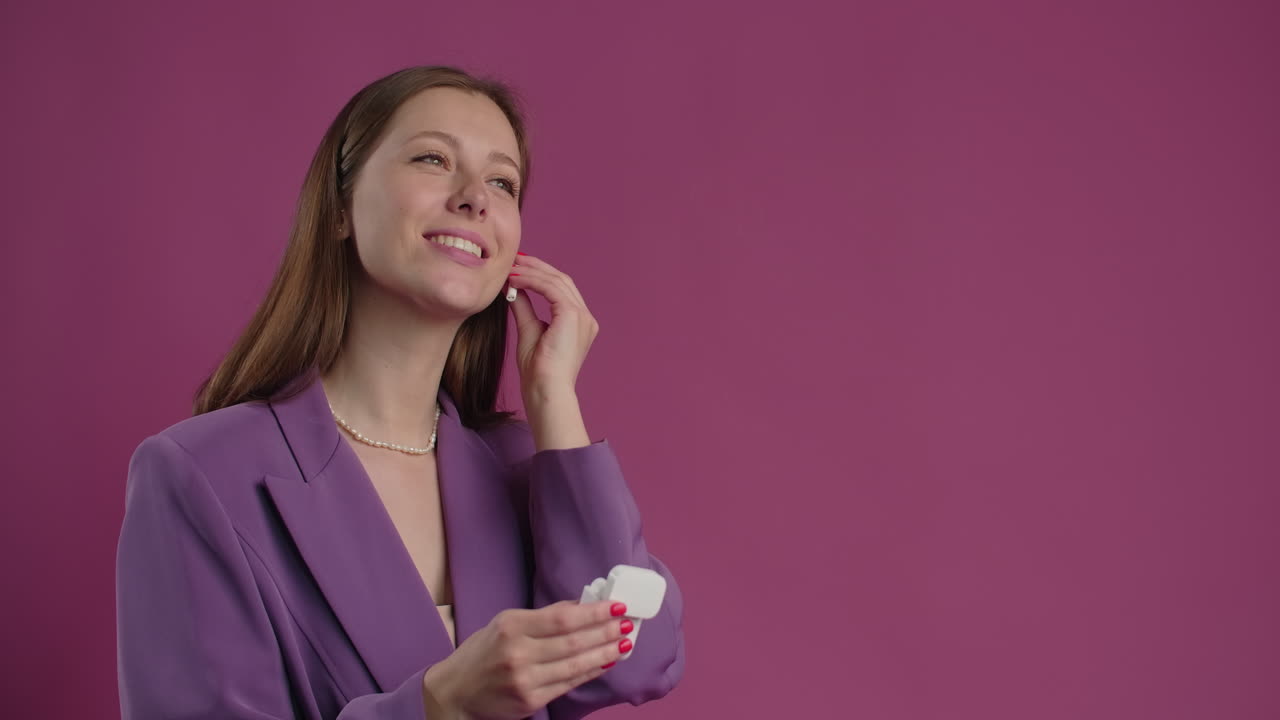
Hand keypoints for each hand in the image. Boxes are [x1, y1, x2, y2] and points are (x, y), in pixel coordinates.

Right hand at [422, 600, 631, 719]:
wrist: (455, 692)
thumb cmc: (482, 652)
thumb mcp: (505, 623)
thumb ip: (543, 616)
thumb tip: (582, 605)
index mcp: (512, 626)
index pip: (562, 618)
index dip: (593, 612)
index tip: (616, 606)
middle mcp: (517, 653)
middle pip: (572, 641)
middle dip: (605, 632)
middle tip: (628, 623)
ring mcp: (524, 680)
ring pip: (574, 665)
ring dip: (604, 653)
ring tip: (624, 643)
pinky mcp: (529, 701)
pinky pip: (568, 684)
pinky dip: (590, 672)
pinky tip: (605, 663)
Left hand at [505, 253, 598, 399]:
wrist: (545, 390)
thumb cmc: (538, 372)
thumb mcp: (529, 331)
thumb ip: (524, 308)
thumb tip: (513, 288)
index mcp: (579, 323)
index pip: (562, 289)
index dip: (541, 275)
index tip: (519, 268)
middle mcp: (585, 318)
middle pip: (562, 280)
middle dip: (537, 267)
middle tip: (514, 260)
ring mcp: (582, 316)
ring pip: (556, 281)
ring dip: (531, 271)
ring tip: (510, 269)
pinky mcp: (572, 315)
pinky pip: (551, 288)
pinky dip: (532, 280)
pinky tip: (514, 279)